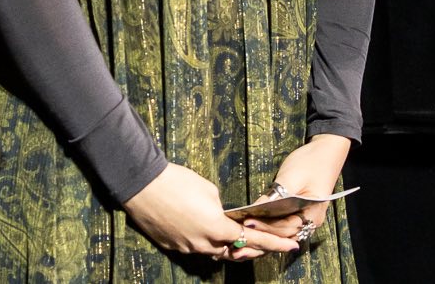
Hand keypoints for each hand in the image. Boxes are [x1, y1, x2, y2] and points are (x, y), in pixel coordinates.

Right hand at [124, 163, 298, 260]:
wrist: (142, 184)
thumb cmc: (178, 181)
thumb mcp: (209, 189)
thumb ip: (221, 208)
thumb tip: (222, 215)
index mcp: (217, 228)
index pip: (253, 239)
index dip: (274, 244)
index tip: (291, 247)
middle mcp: (203, 244)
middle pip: (234, 252)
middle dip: (249, 248)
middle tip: (263, 242)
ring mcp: (186, 247)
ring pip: (213, 252)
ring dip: (224, 245)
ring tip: (231, 235)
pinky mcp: (171, 246)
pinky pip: (193, 248)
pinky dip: (202, 241)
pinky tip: (199, 227)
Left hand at [250, 134, 352, 244]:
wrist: (325, 151)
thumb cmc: (310, 163)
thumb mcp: (292, 178)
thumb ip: (277, 195)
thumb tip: (256, 208)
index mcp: (313, 215)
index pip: (286, 228)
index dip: (266, 227)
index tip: (247, 222)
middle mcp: (310, 222)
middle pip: (283, 235)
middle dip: (262, 234)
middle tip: (241, 232)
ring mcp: (304, 219)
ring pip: (281, 233)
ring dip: (264, 233)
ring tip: (244, 233)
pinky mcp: (297, 213)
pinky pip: (282, 225)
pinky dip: (268, 226)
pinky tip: (253, 224)